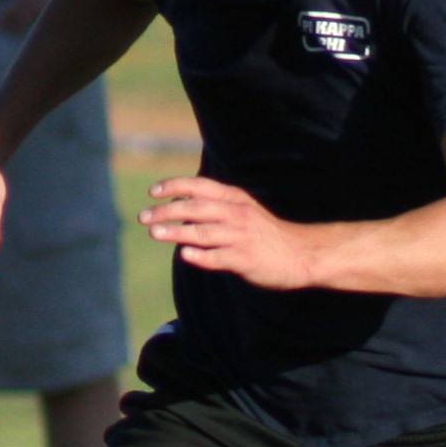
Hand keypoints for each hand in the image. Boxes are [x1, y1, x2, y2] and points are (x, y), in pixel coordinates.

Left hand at [142, 177, 314, 288]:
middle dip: (166, 211)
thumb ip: (216, 207)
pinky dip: (200, 255)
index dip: (174, 186)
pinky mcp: (244, 260)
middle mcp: (236, 215)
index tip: (153, 191)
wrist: (302, 254)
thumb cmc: (267, 234)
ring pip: (202, 232)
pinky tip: (184, 254)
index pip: (199, 186)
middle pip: (195, 208)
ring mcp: (240, 238)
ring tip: (154, 232)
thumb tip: (179, 206)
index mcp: (235, 200)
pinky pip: (218, 257)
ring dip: (175, 231)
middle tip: (143, 217)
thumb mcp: (244, 210)